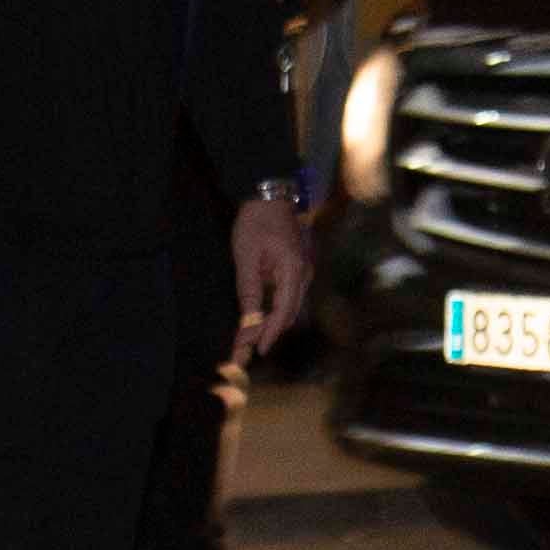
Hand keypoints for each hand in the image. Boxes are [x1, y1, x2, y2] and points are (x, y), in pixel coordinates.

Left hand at [232, 193, 310, 353]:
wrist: (269, 197)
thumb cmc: (256, 223)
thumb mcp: (246, 256)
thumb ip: (249, 290)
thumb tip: (248, 320)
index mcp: (294, 271)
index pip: (283, 311)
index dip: (269, 333)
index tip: (256, 350)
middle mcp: (303, 275)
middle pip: (287, 313)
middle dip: (267, 334)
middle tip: (245, 352)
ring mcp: (302, 272)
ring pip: (287, 307)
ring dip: (269, 325)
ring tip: (247, 343)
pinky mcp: (295, 271)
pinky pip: (285, 297)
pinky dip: (272, 312)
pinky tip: (257, 322)